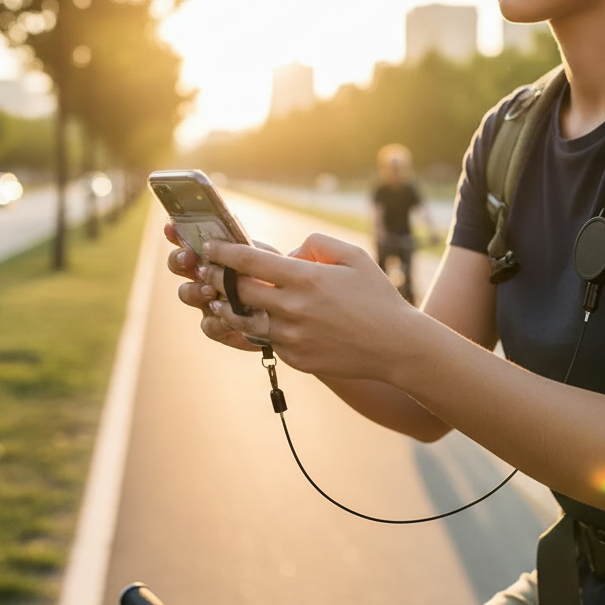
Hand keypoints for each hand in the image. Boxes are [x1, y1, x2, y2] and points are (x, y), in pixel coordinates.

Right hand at [163, 222, 268, 351]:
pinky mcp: (220, 327)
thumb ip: (249, 248)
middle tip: (190, 259)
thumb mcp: (266, 257)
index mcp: (213, 254)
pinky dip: (215, 321)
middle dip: (179, 260)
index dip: (175, 234)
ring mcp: (208, 301)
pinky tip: (226, 319)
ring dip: (195, 290)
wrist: (288, 311)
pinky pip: (208, 325)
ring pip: (187, 293)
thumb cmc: (275, 277)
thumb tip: (253, 240)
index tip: (171, 228)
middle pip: (178, 265)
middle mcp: (205, 276)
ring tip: (211, 290)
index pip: (188, 239)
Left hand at [202, 232, 416, 379]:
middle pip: (238, 292)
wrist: (396, 345)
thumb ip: (317, 244)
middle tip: (208, 272)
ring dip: (229, 309)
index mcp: (306, 278)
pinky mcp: (297, 359)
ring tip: (222, 300)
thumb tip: (289, 254)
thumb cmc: (377, 296)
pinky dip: (261, 330)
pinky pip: (268, 341)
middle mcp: (294, 308)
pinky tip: (259, 322)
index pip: (249, 261)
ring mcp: (293, 337)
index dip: (223, 251)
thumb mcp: (354, 257)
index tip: (209, 246)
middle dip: (218, 279)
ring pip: (245, 321)